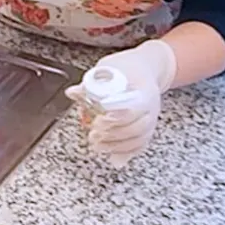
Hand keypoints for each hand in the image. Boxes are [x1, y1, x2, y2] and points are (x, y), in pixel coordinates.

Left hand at [65, 40, 176, 166]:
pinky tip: (113, 156)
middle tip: (94, 135)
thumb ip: (91, 82)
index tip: (100, 121)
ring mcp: (151, 119)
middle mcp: (151, 108)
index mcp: (144, 91)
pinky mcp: (147, 128)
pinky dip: (126, 152)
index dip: (118, 117)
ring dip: (118, 146)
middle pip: (138, 127)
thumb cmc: (127, 68)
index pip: (136, 108)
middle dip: (115, 134)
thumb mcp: (108, 68)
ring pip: (139, 139)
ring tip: (97, 146)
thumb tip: (73, 92)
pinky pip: (140, 145)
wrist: (146, 69)